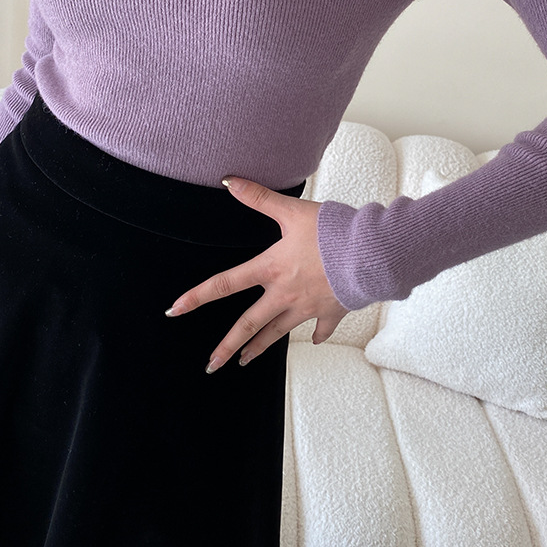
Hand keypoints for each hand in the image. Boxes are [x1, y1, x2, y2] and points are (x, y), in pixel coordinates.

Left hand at [165, 176, 348, 372]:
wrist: (371, 253)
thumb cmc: (333, 231)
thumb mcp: (292, 211)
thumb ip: (259, 198)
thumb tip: (229, 182)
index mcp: (271, 269)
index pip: (225, 284)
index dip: (197, 296)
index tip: (174, 311)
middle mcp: (285, 294)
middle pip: (249, 325)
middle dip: (227, 346)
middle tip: (211, 365)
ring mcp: (308, 307)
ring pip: (278, 332)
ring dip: (259, 348)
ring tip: (244, 361)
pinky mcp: (332, 310)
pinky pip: (321, 328)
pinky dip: (318, 335)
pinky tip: (316, 340)